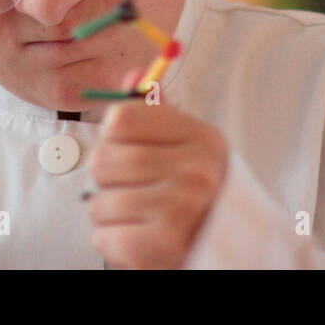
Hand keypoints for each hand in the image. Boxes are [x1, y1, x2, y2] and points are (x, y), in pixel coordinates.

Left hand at [86, 83, 228, 268]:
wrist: (225, 248)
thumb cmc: (193, 192)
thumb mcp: (183, 144)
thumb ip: (153, 111)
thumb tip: (133, 76)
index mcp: (200, 136)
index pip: (120, 118)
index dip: (114, 138)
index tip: (132, 151)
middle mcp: (196, 169)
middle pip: (102, 160)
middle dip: (108, 180)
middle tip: (136, 190)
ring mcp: (181, 208)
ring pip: (99, 203)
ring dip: (109, 215)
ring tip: (139, 216)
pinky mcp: (163, 245)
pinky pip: (102, 237)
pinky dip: (110, 242)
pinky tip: (135, 237)